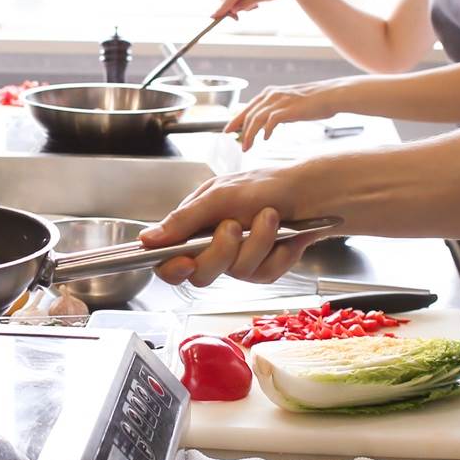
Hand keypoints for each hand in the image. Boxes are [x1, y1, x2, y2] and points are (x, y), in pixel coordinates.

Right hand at [138, 164, 329, 285]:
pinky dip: (279, 253)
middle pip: (201, 274)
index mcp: (194, 226)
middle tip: (234, 226)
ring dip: (258, 243)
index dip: (171, 267)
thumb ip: (183, 220)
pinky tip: (286, 237)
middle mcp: (213, 245)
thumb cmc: (265, 185)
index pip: (168, 259)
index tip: (186, 261)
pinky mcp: (264, 268)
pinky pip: (264, 274)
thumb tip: (146, 239)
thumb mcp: (219, 196)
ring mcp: (239, 259)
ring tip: (270, 217)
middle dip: (222, 251)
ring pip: (237, 273)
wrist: (312, 193)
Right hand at [213, 0, 305, 19]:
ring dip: (240, 7)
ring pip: (231, 0)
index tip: (212, 18)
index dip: (221, 9)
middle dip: (232, 10)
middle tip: (238, 20)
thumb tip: (233, 10)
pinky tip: (255, 2)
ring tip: (256, 5)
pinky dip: (243, 4)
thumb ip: (246, 3)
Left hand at [226, 81, 342, 148]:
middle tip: (238, 145)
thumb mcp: (288, 105)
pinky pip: (271, 121)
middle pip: (248, 114)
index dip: (235, 120)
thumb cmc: (312, 103)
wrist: (329, 96)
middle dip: (240, 131)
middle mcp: (270, 95)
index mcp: (269, 94)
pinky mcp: (287, 109)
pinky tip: (265, 139)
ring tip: (247, 147)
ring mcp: (278, 101)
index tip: (227, 131)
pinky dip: (265, 131)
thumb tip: (266, 125)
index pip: (247, 108)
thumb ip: (275, 112)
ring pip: (256, 119)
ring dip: (249, 135)